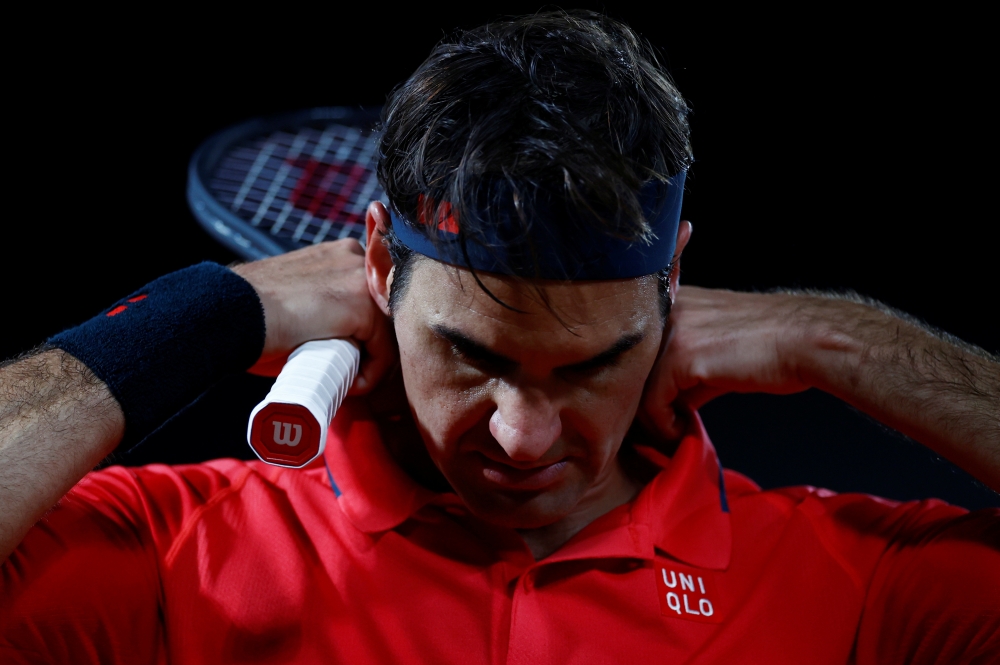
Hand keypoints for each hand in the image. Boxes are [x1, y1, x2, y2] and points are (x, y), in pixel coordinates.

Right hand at [231, 239, 394, 392]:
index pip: (371, 296)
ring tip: (343, 380)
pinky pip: (383, 353)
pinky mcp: (364, 308)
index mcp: (341, 253)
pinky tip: (350, 386)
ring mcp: (363, 281)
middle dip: (370, 346)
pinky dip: (370, 375)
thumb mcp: (297, 298)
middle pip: (383, 313)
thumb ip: (320, 303)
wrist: (233, 313)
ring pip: (384, 335)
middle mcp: (358, 258)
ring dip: (369, 363)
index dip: (364, 330)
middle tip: (346, 371)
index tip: (348, 356)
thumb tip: (333, 330)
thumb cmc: (254, 314)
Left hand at [640, 286, 827, 438]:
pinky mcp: (682, 356)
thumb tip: (664, 405)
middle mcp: (665, 309)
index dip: (640, 384)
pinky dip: (663, 425)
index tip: (656, 410)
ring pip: (636, 387)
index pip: (636, 349)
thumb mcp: (714, 352)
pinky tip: (682, 431)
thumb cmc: (770, 347)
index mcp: (671, 300)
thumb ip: (682, 370)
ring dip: (651, 419)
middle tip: (656, 428)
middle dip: (640, 402)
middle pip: (630, 367)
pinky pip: (653, 403)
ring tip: (672, 432)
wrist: (806, 342)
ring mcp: (671, 331)